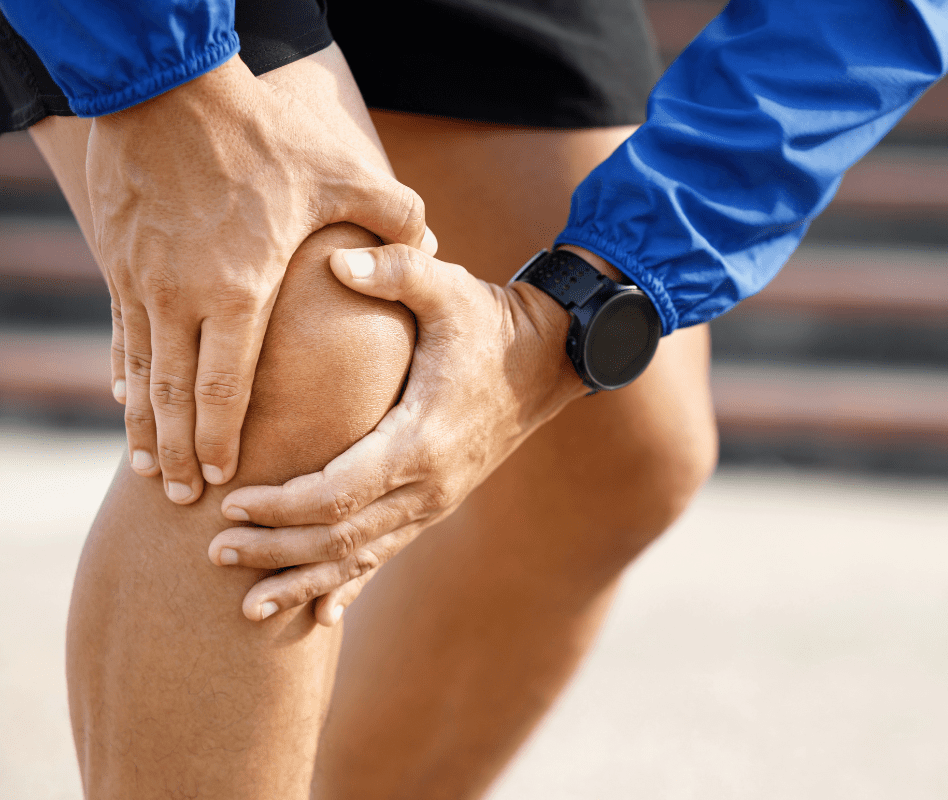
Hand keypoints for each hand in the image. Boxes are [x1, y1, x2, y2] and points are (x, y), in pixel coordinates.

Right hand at [89, 55, 433, 503]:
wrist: (167, 84)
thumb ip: (393, 216)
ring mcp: (141, 280)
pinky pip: (118, 331)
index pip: (226, 385)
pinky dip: (124, 373)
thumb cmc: (260, 134)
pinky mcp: (119, 258)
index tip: (223, 476)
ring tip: (149, 468)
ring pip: (140, 373)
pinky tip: (126, 400)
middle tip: (182, 495)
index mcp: (240, 288)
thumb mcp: (339, 171)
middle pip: (174, 396)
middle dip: (177, 452)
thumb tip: (431, 245)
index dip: (221, 437)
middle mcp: (182, 296)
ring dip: (143, 426)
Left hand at [210, 244, 590, 622]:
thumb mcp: (450, 287)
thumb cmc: (491, 322)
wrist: (548, 361)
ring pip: (361, 558)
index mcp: (421, 438)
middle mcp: (428, 485)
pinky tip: (321, 616)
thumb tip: (336, 260)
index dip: (281, 506)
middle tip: (213, 553)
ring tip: (249, 609)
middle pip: (340, 538)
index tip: (231, 503)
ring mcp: (434, 501)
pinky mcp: (435, 503)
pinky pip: (386, 554)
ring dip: (303, 580)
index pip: (338, 492)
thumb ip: (397, 269)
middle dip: (275, 550)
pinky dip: (349, 584)